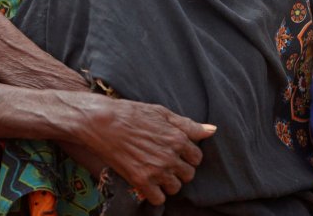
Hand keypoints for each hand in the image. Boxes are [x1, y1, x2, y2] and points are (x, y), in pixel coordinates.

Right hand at [71, 94, 215, 205]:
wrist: (101, 122)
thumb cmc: (131, 113)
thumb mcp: (162, 113)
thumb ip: (188, 125)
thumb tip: (212, 131)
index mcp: (178, 138)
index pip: (197, 157)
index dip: (187, 155)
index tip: (175, 153)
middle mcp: (170, 156)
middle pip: (189, 175)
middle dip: (179, 170)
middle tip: (165, 162)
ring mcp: (156, 170)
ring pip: (175, 188)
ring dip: (168, 182)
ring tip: (155, 172)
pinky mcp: (140, 181)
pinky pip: (159, 198)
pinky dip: (155, 194)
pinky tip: (147, 182)